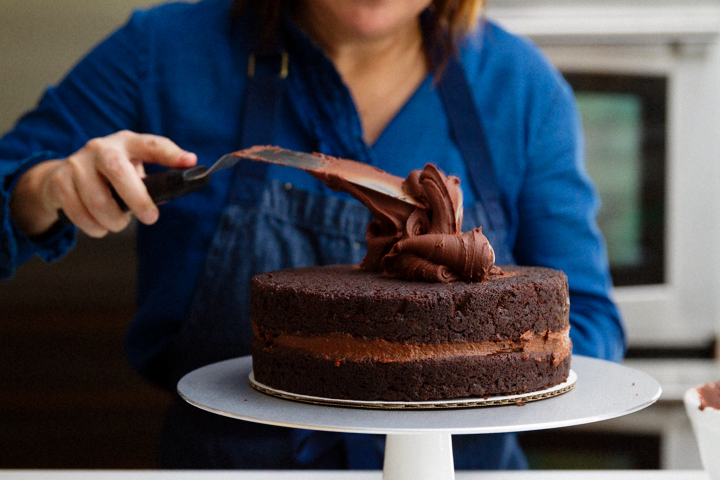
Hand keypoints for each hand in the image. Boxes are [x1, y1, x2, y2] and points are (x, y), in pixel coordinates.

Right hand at [9, 130, 196, 237]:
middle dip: (138, 200)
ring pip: (99, 201)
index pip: (151, 144)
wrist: (60, 177)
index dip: (171, 153)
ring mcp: (77, 163)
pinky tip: (99, 226)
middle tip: (150, 218)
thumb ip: (152, 182)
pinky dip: (95, 227)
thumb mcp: (131, 170)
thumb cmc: (108, 177)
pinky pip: (81, 214)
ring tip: (118, 223)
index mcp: (126, 143)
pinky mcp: (59, 181)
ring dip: (114, 222)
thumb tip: (169, 196)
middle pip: (119, 172)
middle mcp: (100, 148)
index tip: (190, 162)